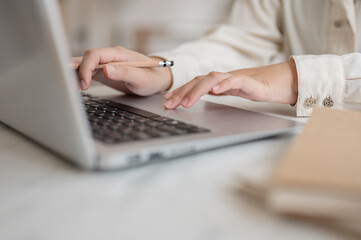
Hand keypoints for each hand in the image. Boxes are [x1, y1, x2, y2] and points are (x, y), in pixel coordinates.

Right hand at [76, 46, 172, 95]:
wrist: (157, 78)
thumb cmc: (152, 77)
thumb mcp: (142, 78)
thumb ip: (125, 73)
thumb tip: (106, 70)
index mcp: (119, 54)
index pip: (94, 55)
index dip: (86, 68)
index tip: (85, 84)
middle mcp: (110, 56)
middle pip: (85, 58)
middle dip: (76, 71)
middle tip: (73, 87)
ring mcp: (106, 63)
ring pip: (84, 64)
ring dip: (75, 74)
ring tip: (69, 87)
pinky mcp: (104, 72)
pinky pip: (88, 72)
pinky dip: (79, 77)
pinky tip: (74, 85)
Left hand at [163, 61, 297, 108]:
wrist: (279, 82)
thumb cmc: (255, 87)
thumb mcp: (231, 92)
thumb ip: (216, 93)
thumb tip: (198, 98)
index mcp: (219, 81)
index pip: (195, 84)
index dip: (180, 90)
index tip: (167, 100)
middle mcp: (224, 77)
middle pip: (199, 81)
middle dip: (182, 92)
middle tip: (169, 104)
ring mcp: (236, 78)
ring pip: (213, 79)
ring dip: (197, 89)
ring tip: (186, 102)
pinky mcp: (250, 81)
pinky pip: (235, 81)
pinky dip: (224, 84)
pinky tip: (215, 90)